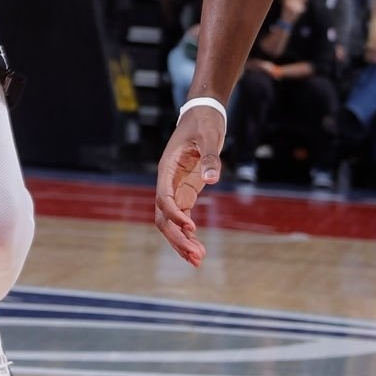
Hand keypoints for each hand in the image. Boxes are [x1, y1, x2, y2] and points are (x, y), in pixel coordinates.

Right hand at [154, 105, 225, 265]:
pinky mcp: (185, 193)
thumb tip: (212, 179)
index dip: (174, 214)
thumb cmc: (204, 123)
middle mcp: (167, 182)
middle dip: (177, 237)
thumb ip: (210, 158)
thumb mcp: (210, 136)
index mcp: (167, 168)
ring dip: (181, 241)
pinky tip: (199, 249)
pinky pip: (182, 218)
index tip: (192, 226)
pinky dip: (188, 234)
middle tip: (196, 256)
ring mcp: (175, 189)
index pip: (163, 197)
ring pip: (170, 222)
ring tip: (198, 260)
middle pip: (163, 217)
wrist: (203, 115)